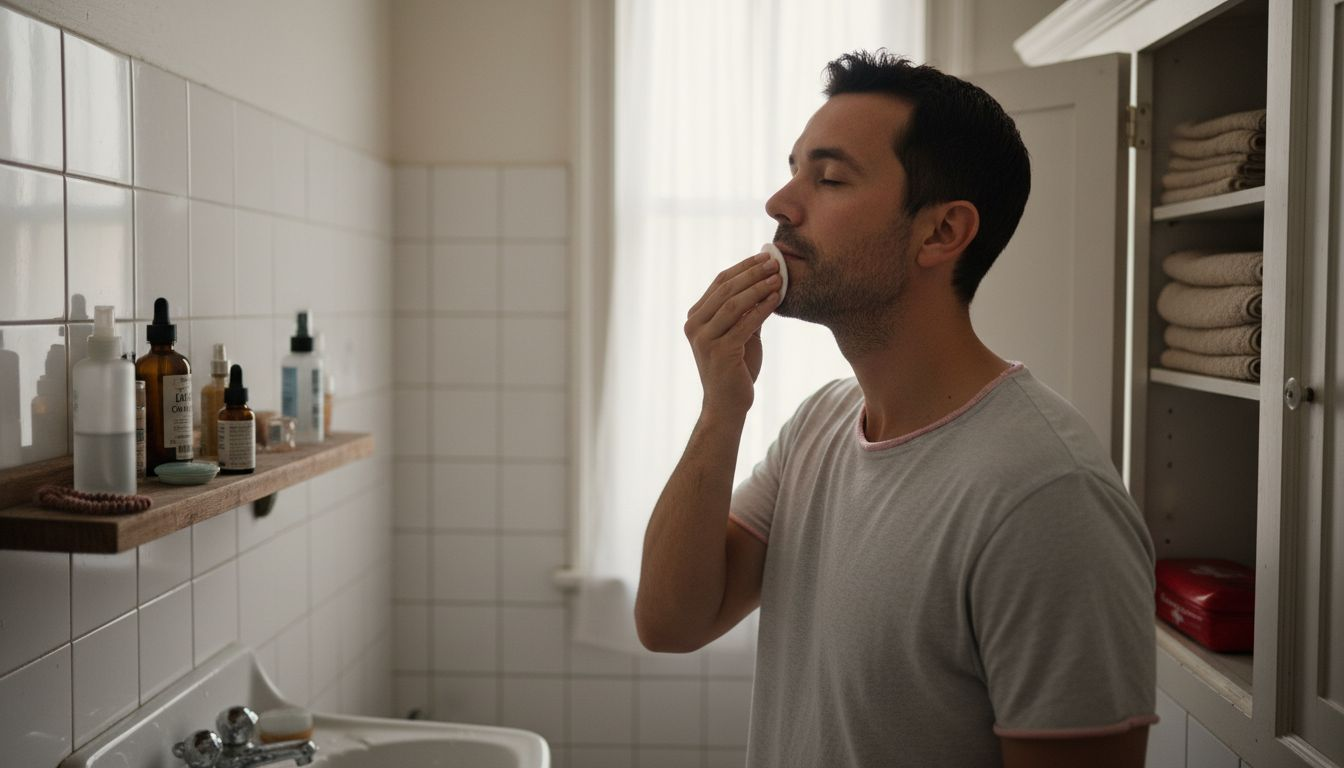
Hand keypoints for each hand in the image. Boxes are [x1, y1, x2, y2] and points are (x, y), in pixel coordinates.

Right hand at [684, 252, 782, 418]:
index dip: (743, 267)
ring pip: (733, 304)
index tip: (764, 256)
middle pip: (726, 289)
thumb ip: (747, 310)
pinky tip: (777, 299)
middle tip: (775, 262)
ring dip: (758, 287)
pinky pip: (744, 324)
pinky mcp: (719, 352)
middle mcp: (695, 325)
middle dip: (753, 273)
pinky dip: (762, 308)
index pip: (719, 283)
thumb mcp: (740, 333)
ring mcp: (704, 339)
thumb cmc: (736, 369)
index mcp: (695, 317)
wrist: (727, 405)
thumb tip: (766, 280)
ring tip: (779, 277)